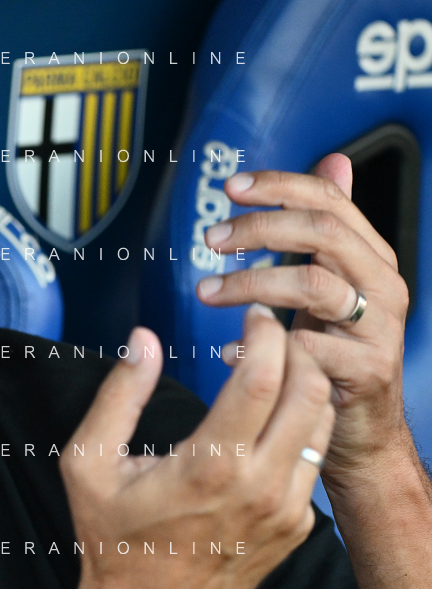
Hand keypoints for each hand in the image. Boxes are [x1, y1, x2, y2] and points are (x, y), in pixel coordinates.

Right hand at [35, 309, 334, 588]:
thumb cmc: (111, 537)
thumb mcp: (88, 462)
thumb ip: (117, 395)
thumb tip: (143, 339)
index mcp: (209, 465)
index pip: (263, 378)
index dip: (264, 334)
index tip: (252, 315)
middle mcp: (259, 487)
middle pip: (309, 393)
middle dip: (296, 349)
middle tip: (269, 333)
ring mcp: (285, 510)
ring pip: (321, 425)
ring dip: (305, 385)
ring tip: (273, 368)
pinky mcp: (296, 526)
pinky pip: (311, 460)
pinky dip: (299, 427)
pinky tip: (266, 420)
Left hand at [195, 153, 409, 487]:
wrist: (360, 428)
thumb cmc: (337, 349)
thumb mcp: (334, 280)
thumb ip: (329, 224)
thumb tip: (333, 160)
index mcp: (370, 256)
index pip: (329, 201)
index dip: (279, 186)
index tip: (230, 187)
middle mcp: (383, 285)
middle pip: (322, 233)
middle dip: (258, 229)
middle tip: (210, 239)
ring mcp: (378, 328)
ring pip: (313, 286)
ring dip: (249, 284)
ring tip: (205, 292)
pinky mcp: (365, 371)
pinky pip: (307, 348)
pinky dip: (259, 346)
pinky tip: (226, 351)